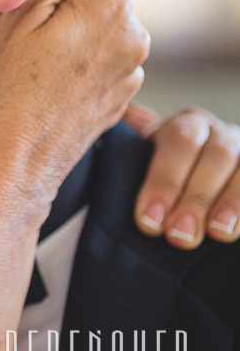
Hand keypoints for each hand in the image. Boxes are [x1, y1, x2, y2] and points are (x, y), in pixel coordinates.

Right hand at [0, 0, 150, 216]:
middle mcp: (133, 38)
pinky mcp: (118, 101)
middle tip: (24, 29)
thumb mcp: (15, 13)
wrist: (4, 169)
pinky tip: (44, 85)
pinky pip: (102, 61)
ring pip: (105, 27)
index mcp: (110, 8)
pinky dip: (78, 64)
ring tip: (31, 62)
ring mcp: (130, 74)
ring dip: (75, 32)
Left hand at [125, 104, 239, 247]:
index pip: (178, 142)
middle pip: (216, 156)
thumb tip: (122, 115)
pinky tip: (239, 229)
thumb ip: (136, 139)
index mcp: (187, 124)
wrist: (205, 168)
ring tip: (217, 232)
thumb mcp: (152, 154)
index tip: (149, 221)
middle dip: (196, 198)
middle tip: (179, 235)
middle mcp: (221, 133)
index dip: (164, 182)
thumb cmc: (171, 169)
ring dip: (232, 203)